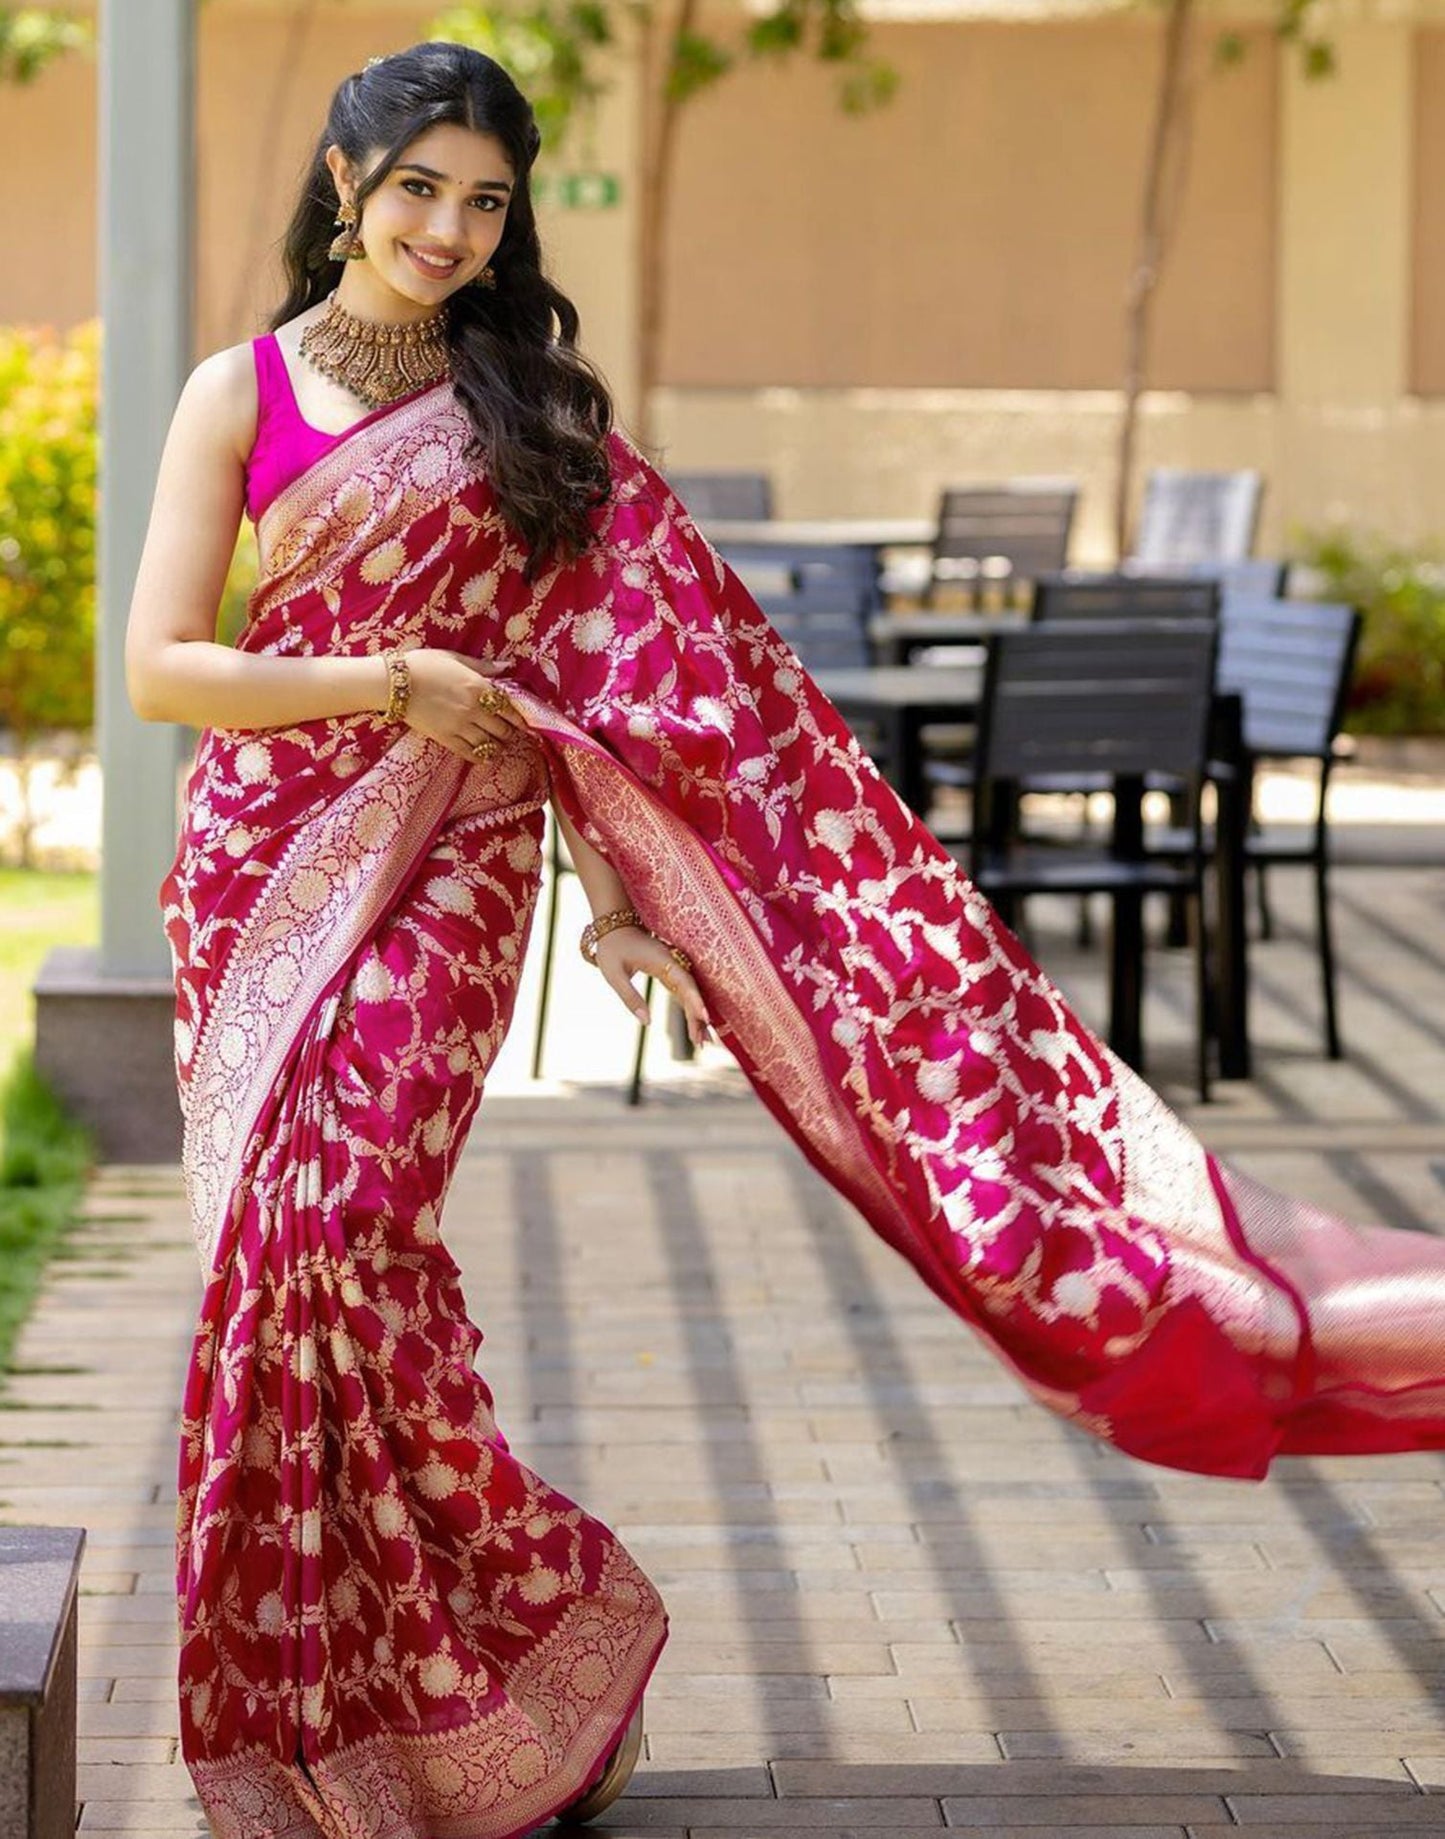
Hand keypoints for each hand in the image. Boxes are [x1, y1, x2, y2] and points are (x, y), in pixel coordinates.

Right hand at [397, 650, 525, 762]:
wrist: (393, 683)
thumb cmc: (423, 665)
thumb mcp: (454, 658)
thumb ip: (482, 666)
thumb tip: (506, 667)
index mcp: (478, 687)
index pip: (509, 708)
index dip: (520, 718)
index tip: (524, 723)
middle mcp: (473, 709)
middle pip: (503, 730)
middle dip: (510, 733)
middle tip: (513, 735)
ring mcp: (460, 726)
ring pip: (489, 744)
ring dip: (499, 747)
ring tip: (501, 746)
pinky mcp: (446, 738)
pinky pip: (470, 753)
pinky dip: (481, 757)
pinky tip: (486, 756)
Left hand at [594, 926, 715, 1049]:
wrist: (613, 926)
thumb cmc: (612, 949)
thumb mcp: (615, 975)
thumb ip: (631, 998)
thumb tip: (647, 1022)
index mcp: (662, 960)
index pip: (684, 982)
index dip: (695, 1000)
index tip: (704, 1018)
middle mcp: (672, 962)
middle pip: (691, 991)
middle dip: (698, 1016)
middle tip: (704, 1042)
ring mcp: (672, 966)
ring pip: (689, 993)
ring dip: (696, 1015)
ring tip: (703, 1040)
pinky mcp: (669, 971)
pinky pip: (683, 991)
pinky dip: (689, 1008)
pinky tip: (695, 1024)